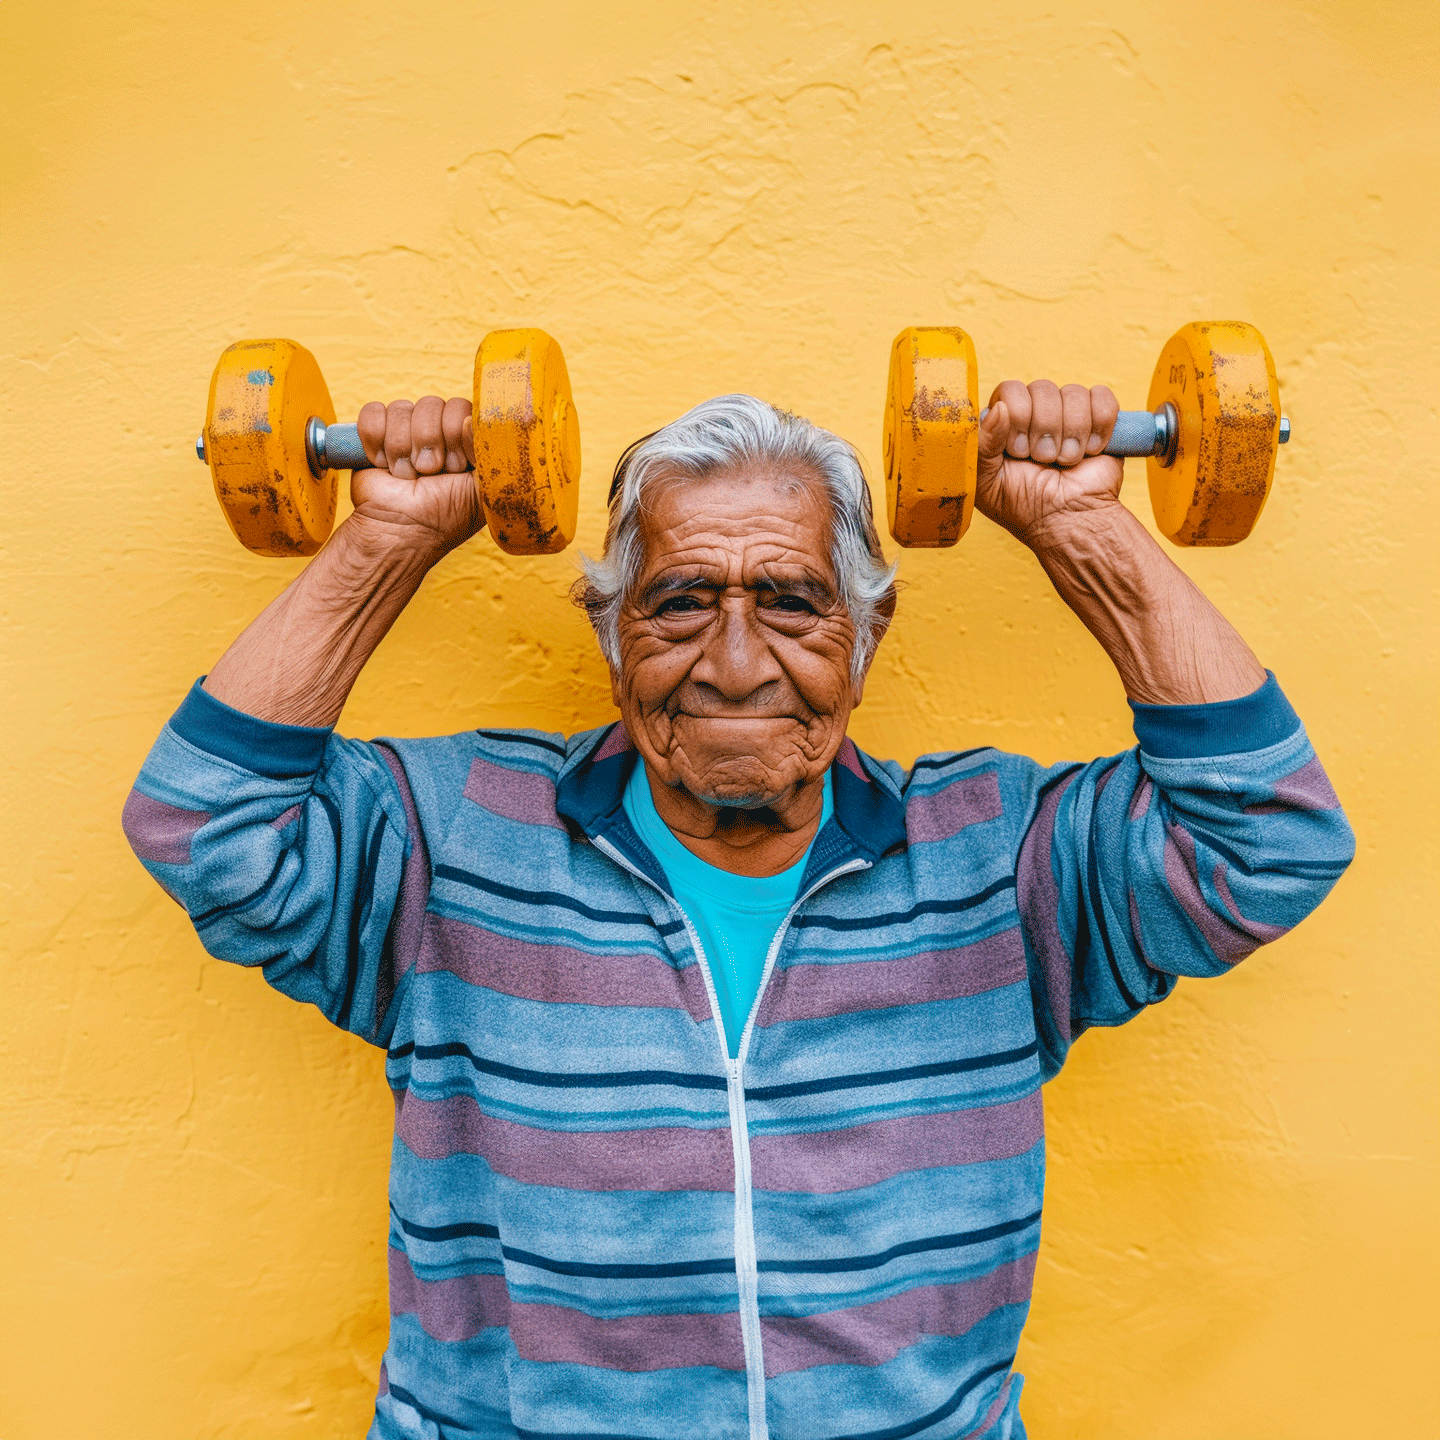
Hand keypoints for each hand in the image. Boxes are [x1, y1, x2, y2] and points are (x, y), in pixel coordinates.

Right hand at [351, 395, 482, 557]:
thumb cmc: (445, 515)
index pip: (462, 407)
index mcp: (464, 440)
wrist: (402, 532)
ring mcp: (405, 431)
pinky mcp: (375, 433)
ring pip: (402, 408)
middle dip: (429, 442)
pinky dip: (376, 440)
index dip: (455, 434)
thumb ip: (492, 451)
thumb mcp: (483, 489)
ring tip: (407, 476)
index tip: (454, 466)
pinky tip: (383, 465)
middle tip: (430, 472)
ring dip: (402, 448)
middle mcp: (437, 432)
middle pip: (432, 404)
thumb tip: (471, 418)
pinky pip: (373, 412)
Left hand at [974, 379, 1122, 548]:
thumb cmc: (1023, 506)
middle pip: (1042, 388)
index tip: (1019, 451)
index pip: (1010, 391)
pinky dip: (1099, 426)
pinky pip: (1102, 397)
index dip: (1018, 417)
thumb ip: (982, 444)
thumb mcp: (986, 482)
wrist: (1068, 521)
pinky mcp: (1100, 418)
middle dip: (1044, 429)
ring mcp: (1067, 413)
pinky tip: (1091, 450)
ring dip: (1071, 433)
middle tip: (1043, 459)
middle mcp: (1035, 412)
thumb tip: (999, 408)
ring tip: (1066, 461)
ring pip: (1073, 393)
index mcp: (1004, 422)